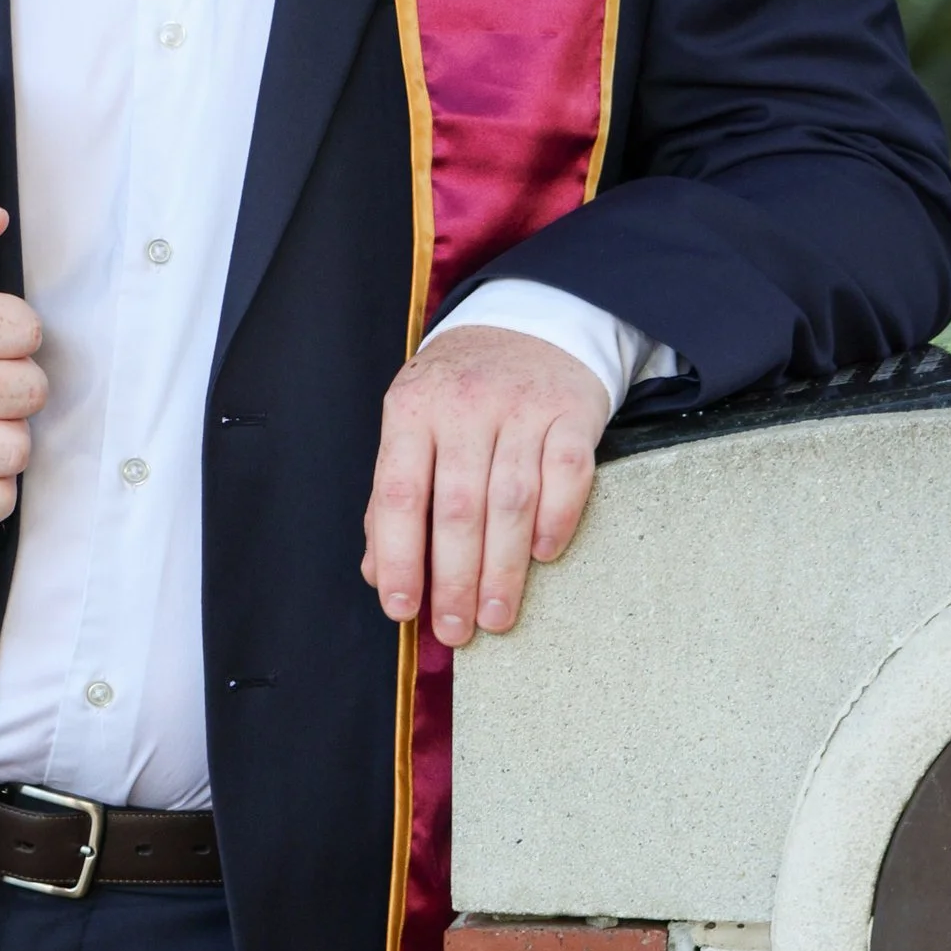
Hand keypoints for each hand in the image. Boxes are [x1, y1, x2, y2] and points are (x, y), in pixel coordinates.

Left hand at [362, 325, 609, 649]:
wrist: (531, 319)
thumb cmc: (461, 390)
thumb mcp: (414, 425)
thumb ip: (393, 498)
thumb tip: (377, 572)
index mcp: (412, 410)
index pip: (401, 494)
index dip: (400, 558)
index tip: (401, 609)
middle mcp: (464, 406)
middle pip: (459, 506)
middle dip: (455, 578)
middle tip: (456, 630)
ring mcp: (522, 406)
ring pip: (512, 500)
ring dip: (504, 567)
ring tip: (497, 616)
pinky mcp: (572, 411)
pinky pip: (567, 474)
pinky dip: (557, 520)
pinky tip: (545, 556)